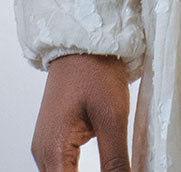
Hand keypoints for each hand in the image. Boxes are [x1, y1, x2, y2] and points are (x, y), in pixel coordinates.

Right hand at [30, 52, 131, 170]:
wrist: (83, 42)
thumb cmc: (96, 71)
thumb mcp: (113, 118)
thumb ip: (116, 160)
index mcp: (53, 150)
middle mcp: (43, 152)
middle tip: (117, 169)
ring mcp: (46, 144)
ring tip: (112, 167)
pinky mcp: (53, 137)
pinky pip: (62, 164)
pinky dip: (78, 169)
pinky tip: (101, 166)